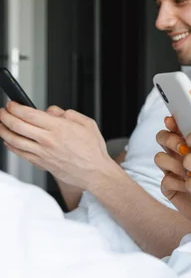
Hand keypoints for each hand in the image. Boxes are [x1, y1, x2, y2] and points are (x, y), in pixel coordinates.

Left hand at [0, 102, 115, 189]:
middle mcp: (48, 140)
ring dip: (3, 131)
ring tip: (0, 125)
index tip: (12, 105)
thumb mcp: (88, 124)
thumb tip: (53, 111)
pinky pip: (20, 153)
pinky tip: (8, 141)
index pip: (29, 114)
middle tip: (2, 112)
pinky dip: (11, 146)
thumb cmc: (93, 151)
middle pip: (17, 126)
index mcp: (59, 128)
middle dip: (5, 116)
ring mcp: (43, 153)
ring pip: (14, 140)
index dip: (16, 107)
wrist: (95, 172)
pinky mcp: (41, 163)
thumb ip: (69, 114)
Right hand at [155, 116, 190, 224]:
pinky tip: (188, 181)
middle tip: (184, 145)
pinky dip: (176, 179)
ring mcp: (177, 172)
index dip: (176, 123)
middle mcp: (183, 155)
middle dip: (172, 139)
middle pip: (165, 139)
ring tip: (188, 166)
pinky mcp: (174, 191)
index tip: (177, 120)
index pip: (181, 128)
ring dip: (173, 159)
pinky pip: (166, 181)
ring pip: (161, 158)